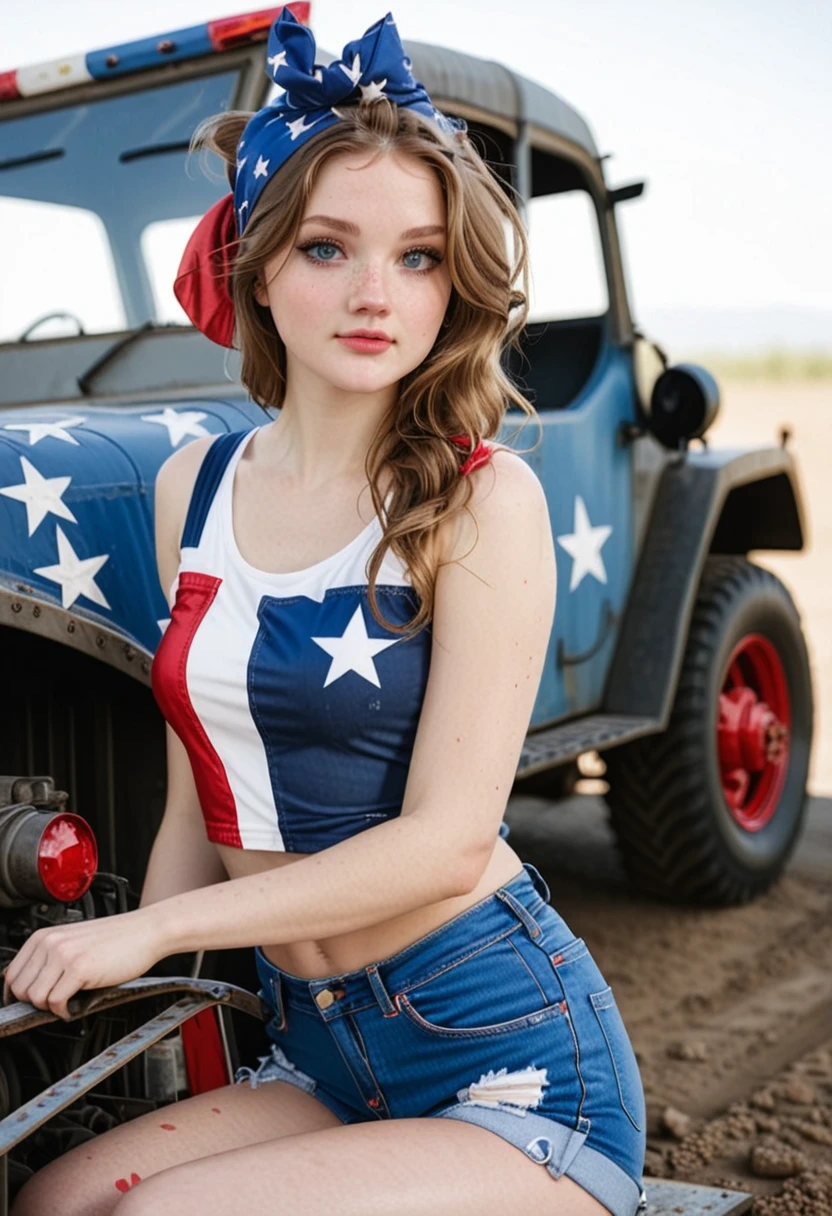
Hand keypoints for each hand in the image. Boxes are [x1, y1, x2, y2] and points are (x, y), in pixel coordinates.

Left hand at [1, 909, 164, 1020]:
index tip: (30, 1005)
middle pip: (20, 989)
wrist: (147, 930)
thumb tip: (31, 988)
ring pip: (35, 999)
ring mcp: (64, 955)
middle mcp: (50, 942)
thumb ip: (50, 958)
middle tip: (55, 1003)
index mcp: (45, 935)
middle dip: (35, 1003)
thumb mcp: (74, 942)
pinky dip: (65, 1011)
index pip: (11, 974)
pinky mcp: (80, 968)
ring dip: (50, 1008)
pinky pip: (56, 1003)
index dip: (18, 996)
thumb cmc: (117, 938)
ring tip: (69, 1002)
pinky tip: (77, 1005)